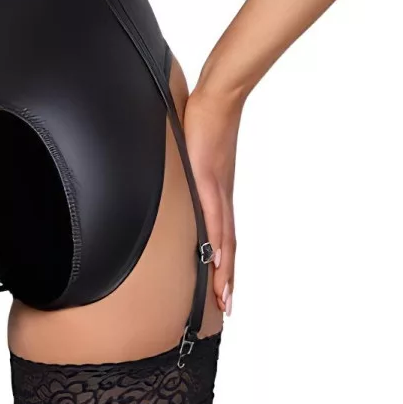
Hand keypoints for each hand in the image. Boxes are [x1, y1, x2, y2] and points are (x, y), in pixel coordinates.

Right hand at [182, 87, 241, 314]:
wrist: (218, 97)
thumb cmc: (205, 118)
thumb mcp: (194, 152)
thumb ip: (188, 168)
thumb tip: (175, 175)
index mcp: (218, 192)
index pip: (224, 235)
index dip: (224, 264)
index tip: (222, 290)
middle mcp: (222, 196)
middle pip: (227, 245)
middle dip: (226, 278)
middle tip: (226, 306)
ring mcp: (217, 189)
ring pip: (224, 237)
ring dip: (224, 268)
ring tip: (222, 295)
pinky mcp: (209, 178)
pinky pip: (213, 215)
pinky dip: (215, 240)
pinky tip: (213, 257)